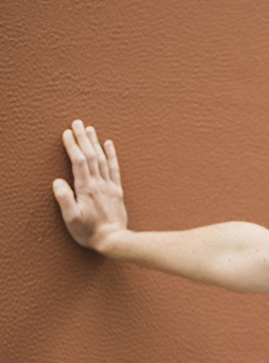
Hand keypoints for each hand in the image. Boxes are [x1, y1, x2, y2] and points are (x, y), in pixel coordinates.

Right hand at [53, 120, 127, 251]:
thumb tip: (57, 182)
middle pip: (91, 156)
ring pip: (103, 159)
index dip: (73, 146)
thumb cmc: (90, 232)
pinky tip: (109, 144)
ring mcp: (110, 186)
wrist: (114, 240)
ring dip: (96, 142)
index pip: (79, 161)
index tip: (66, 132)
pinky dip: (112, 155)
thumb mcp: (72, 219)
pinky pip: (115, 168)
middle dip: (83, 138)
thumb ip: (65, 200)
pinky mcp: (117, 191)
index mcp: (86, 188)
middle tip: (77, 122)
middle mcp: (99, 184)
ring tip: (90, 129)